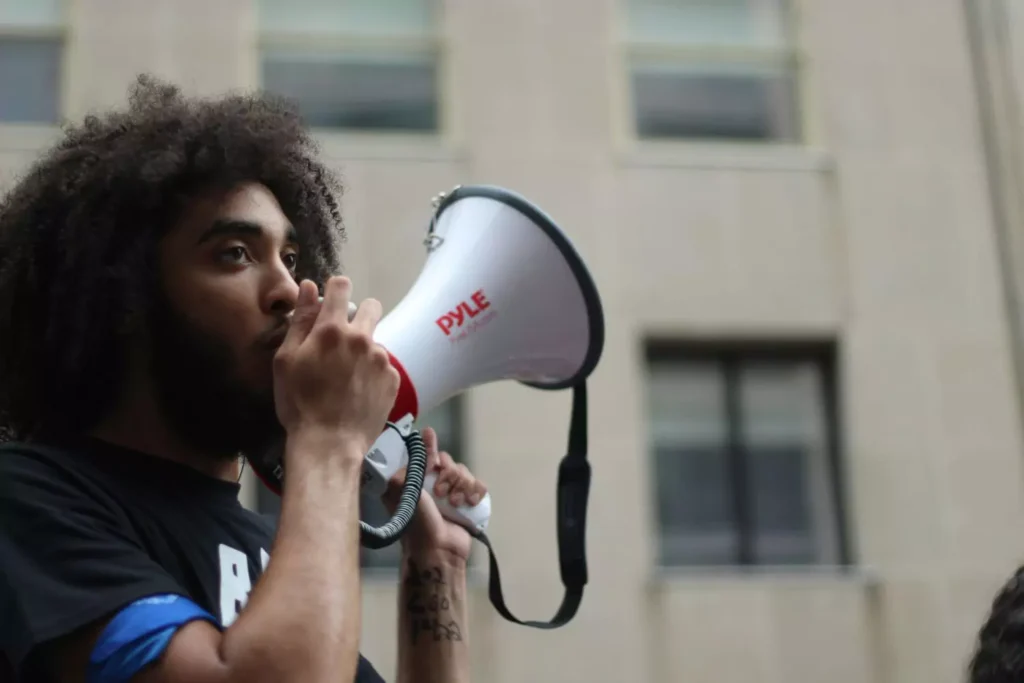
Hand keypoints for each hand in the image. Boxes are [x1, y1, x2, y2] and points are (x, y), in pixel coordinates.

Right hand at [273, 276, 399, 455]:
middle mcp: (362, 338)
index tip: (331, 303)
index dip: (335, 290)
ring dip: (364, 349)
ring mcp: (381, 359)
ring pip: (376, 340)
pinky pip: (384, 365)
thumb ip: (300, 320)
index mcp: (332, 330)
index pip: (341, 286)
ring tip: (347, 376)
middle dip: (359, 315)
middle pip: (372, 306)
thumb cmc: (299, 404)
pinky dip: (373, 373)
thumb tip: (308, 287)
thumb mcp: (286, 360)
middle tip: (344, 340)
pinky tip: (359, 392)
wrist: (329, 444)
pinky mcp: (393, 379)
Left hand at [383, 427, 487, 564]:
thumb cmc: (417, 524)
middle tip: (441, 493)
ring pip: (465, 472)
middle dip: (448, 474)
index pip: (425, 454)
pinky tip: (470, 503)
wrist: (439, 551)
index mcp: (414, 480)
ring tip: (455, 504)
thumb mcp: (407, 493)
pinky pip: (479, 485)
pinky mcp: (468, 502)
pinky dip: (476, 491)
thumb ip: (410, 467)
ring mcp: (452, 493)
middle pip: (448, 461)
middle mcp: (432, 484)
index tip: (431, 440)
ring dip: (462, 486)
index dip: (430, 449)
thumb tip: (416, 444)